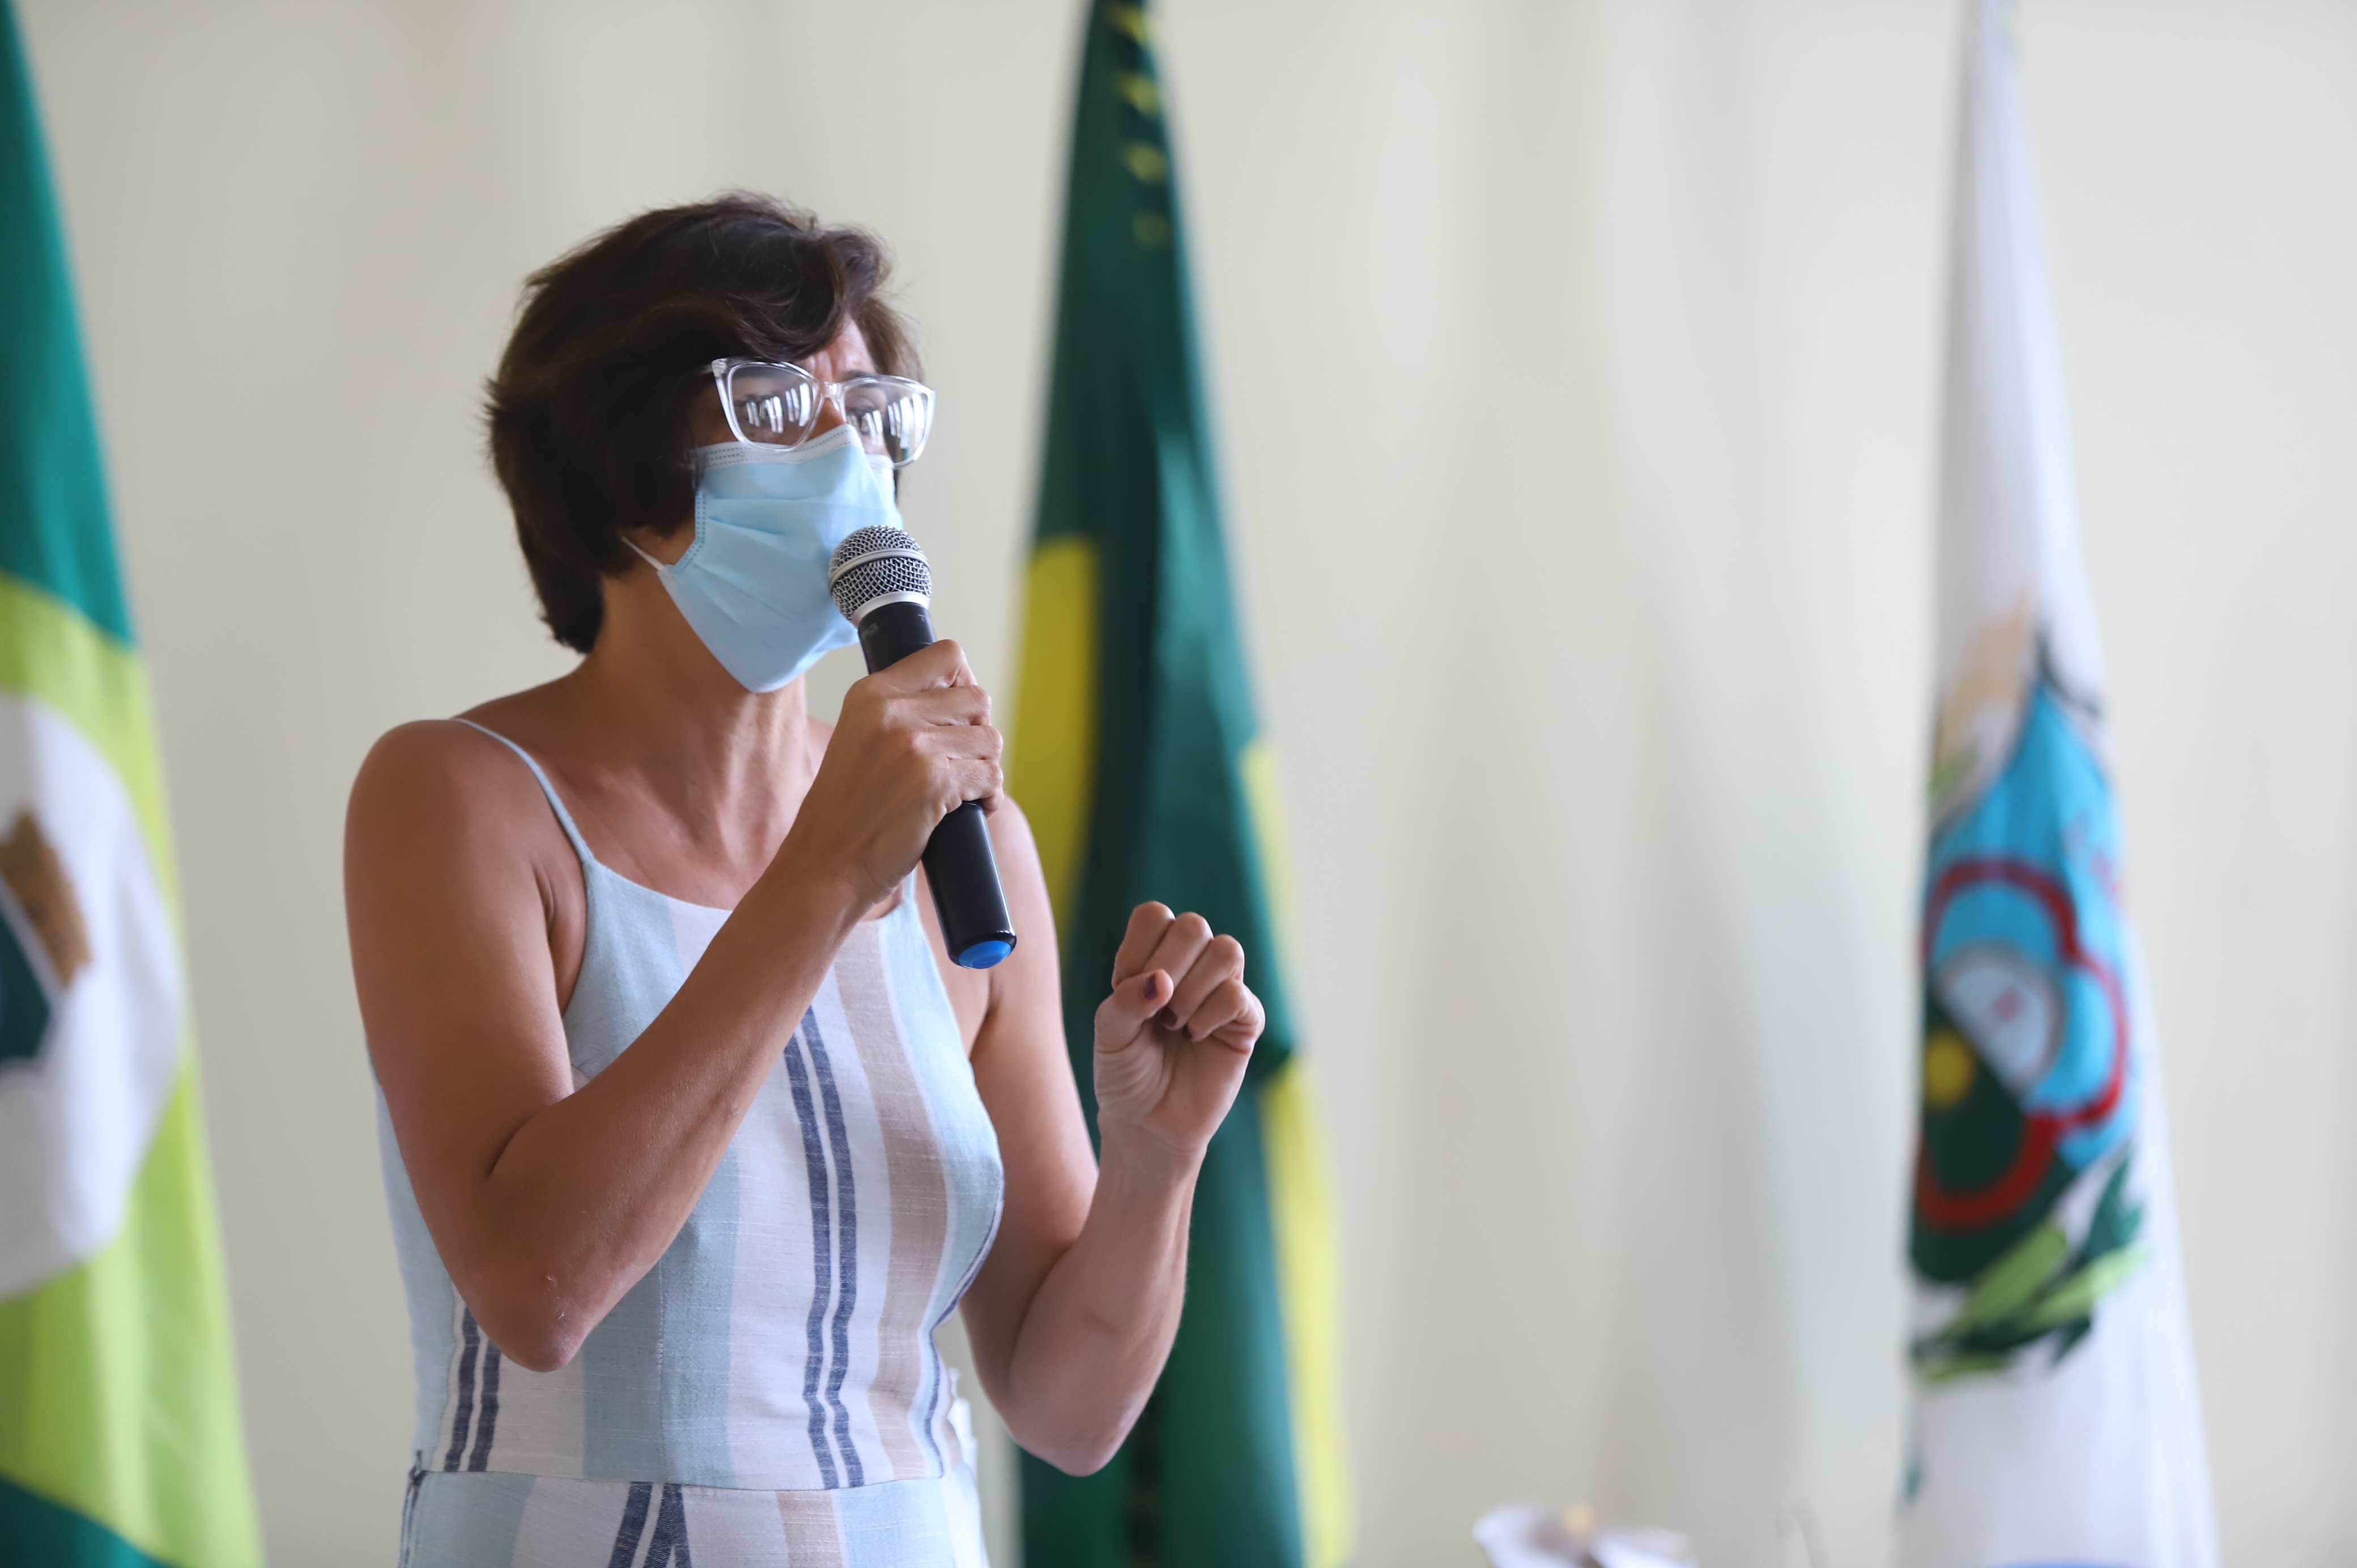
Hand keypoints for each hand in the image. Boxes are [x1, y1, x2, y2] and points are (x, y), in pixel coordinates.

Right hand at [778, 640, 1000, 908]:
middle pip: (976, 697)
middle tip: (963, 759)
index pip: (947, 655)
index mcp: (870, 694)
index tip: (961, 714)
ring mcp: (914, 746)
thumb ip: (898, 712)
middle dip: (979, 730)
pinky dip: (990, 795)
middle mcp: (891, 711)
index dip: (965, 683)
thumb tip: (961, 697)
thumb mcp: (858, 739)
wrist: (825, 864)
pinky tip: (973, 808)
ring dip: (985, 765)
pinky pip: (991, 776)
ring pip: (989, 738)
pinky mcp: (934, 781)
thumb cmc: (845, 812)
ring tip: (966, 787)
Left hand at [1091, 903, 1262, 1163]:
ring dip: (1193, 987)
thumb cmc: (1125, 1074)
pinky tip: (1194, 1037)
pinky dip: (1211, 1014)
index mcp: (1154, 958)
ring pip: (1226, 950)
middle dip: (1167, 966)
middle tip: (1154, 1011)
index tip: (1123, 987)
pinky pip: (1239, 994)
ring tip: (1175, 1023)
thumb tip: (1162, 980)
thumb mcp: (1109, 1035)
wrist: (1147, 1124)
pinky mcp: (1246, 1022)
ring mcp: (1222, 991)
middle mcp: (1192, 967)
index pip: (1155, 916)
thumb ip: (1126, 1001)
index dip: (1137, 949)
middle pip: (1193, 925)